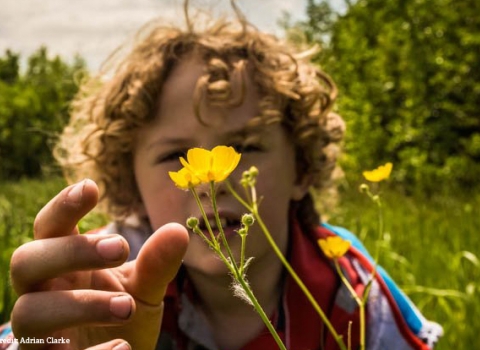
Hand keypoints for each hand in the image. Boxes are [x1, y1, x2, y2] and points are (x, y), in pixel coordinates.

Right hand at [9, 179, 188, 348]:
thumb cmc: (123, 316)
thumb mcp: (144, 288)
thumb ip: (157, 263)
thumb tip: (178, 230)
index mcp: (63, 265)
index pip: (48, 227)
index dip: (62, 206)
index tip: (92, 187)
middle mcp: (42, 293)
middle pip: (25, 260)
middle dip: (70, 251)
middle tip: (120, 247)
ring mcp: (39, 332)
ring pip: (28, 312)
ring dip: (79, 304)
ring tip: (127, 305)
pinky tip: (123, 347)